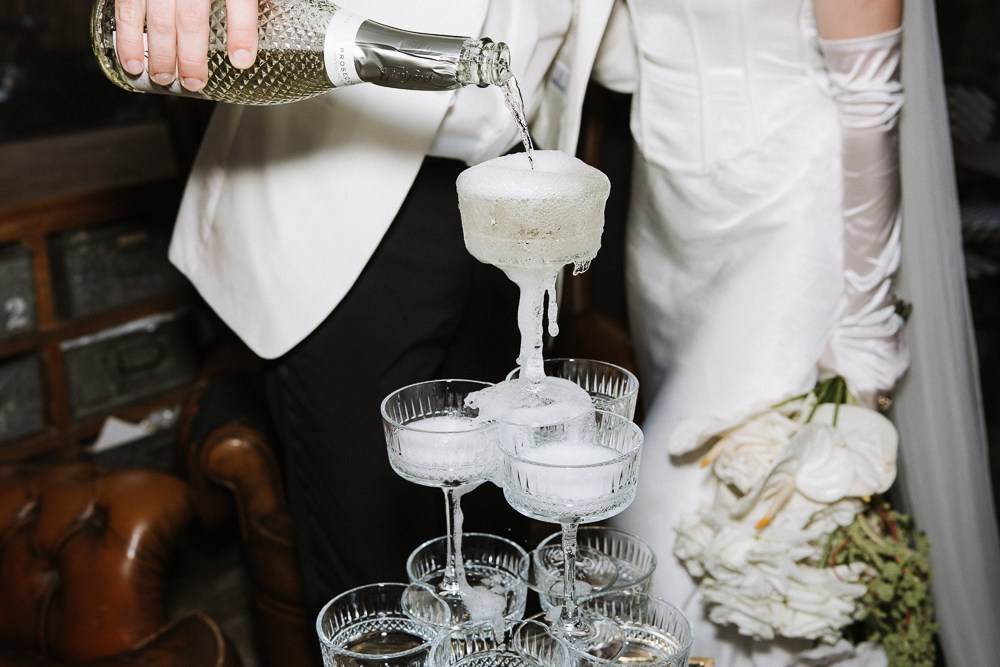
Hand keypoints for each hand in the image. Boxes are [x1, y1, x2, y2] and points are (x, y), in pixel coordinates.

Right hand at [113, 0, 258, 90]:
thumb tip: (275, 25)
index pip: (239, 0)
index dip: (241, 31)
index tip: (241, 59)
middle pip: (192, 16)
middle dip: (192, 56)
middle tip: (194, 82)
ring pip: (158, 16)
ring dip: (158, 53)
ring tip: (164, 78)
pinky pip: (127, 6)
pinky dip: (127, 37)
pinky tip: (131, 60)